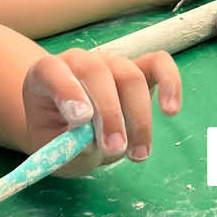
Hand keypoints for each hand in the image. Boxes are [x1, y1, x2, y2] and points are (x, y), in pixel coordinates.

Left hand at [22, 47, 179, 166]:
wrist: (70, 128)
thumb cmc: (56, 135)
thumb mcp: (50, 148)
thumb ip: (66, 145)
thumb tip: (90, 141)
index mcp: (45, 75)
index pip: (52, 71)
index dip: (66, 90)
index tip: (80, 119)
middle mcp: (78, 62)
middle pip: (97, 73)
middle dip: (109, 113)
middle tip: (114, 148)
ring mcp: (110, 63)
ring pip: (130, 76)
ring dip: (138, 117)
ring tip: (138, 155)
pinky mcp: (139, 69)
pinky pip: (160, 63)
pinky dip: (170, 83)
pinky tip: (170, 111)